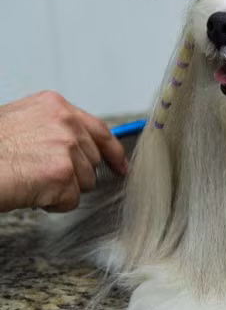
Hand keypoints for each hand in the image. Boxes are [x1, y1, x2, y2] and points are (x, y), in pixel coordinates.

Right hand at [0, 91, 127, 211]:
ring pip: (85, 182)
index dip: (112, 152)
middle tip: (40, 175)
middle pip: (93, 160)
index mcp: (55, 106)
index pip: (99, 130)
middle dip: (73, 174)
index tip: (120, 166)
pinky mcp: (62, 173)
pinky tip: (29, 191)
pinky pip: (71, 200)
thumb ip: (52, 128)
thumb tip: (79, 146)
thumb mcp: (20, 122)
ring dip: (60, 189)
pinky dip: (52, 203)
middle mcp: (65, 122)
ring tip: (29, 180)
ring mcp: (66, 147)